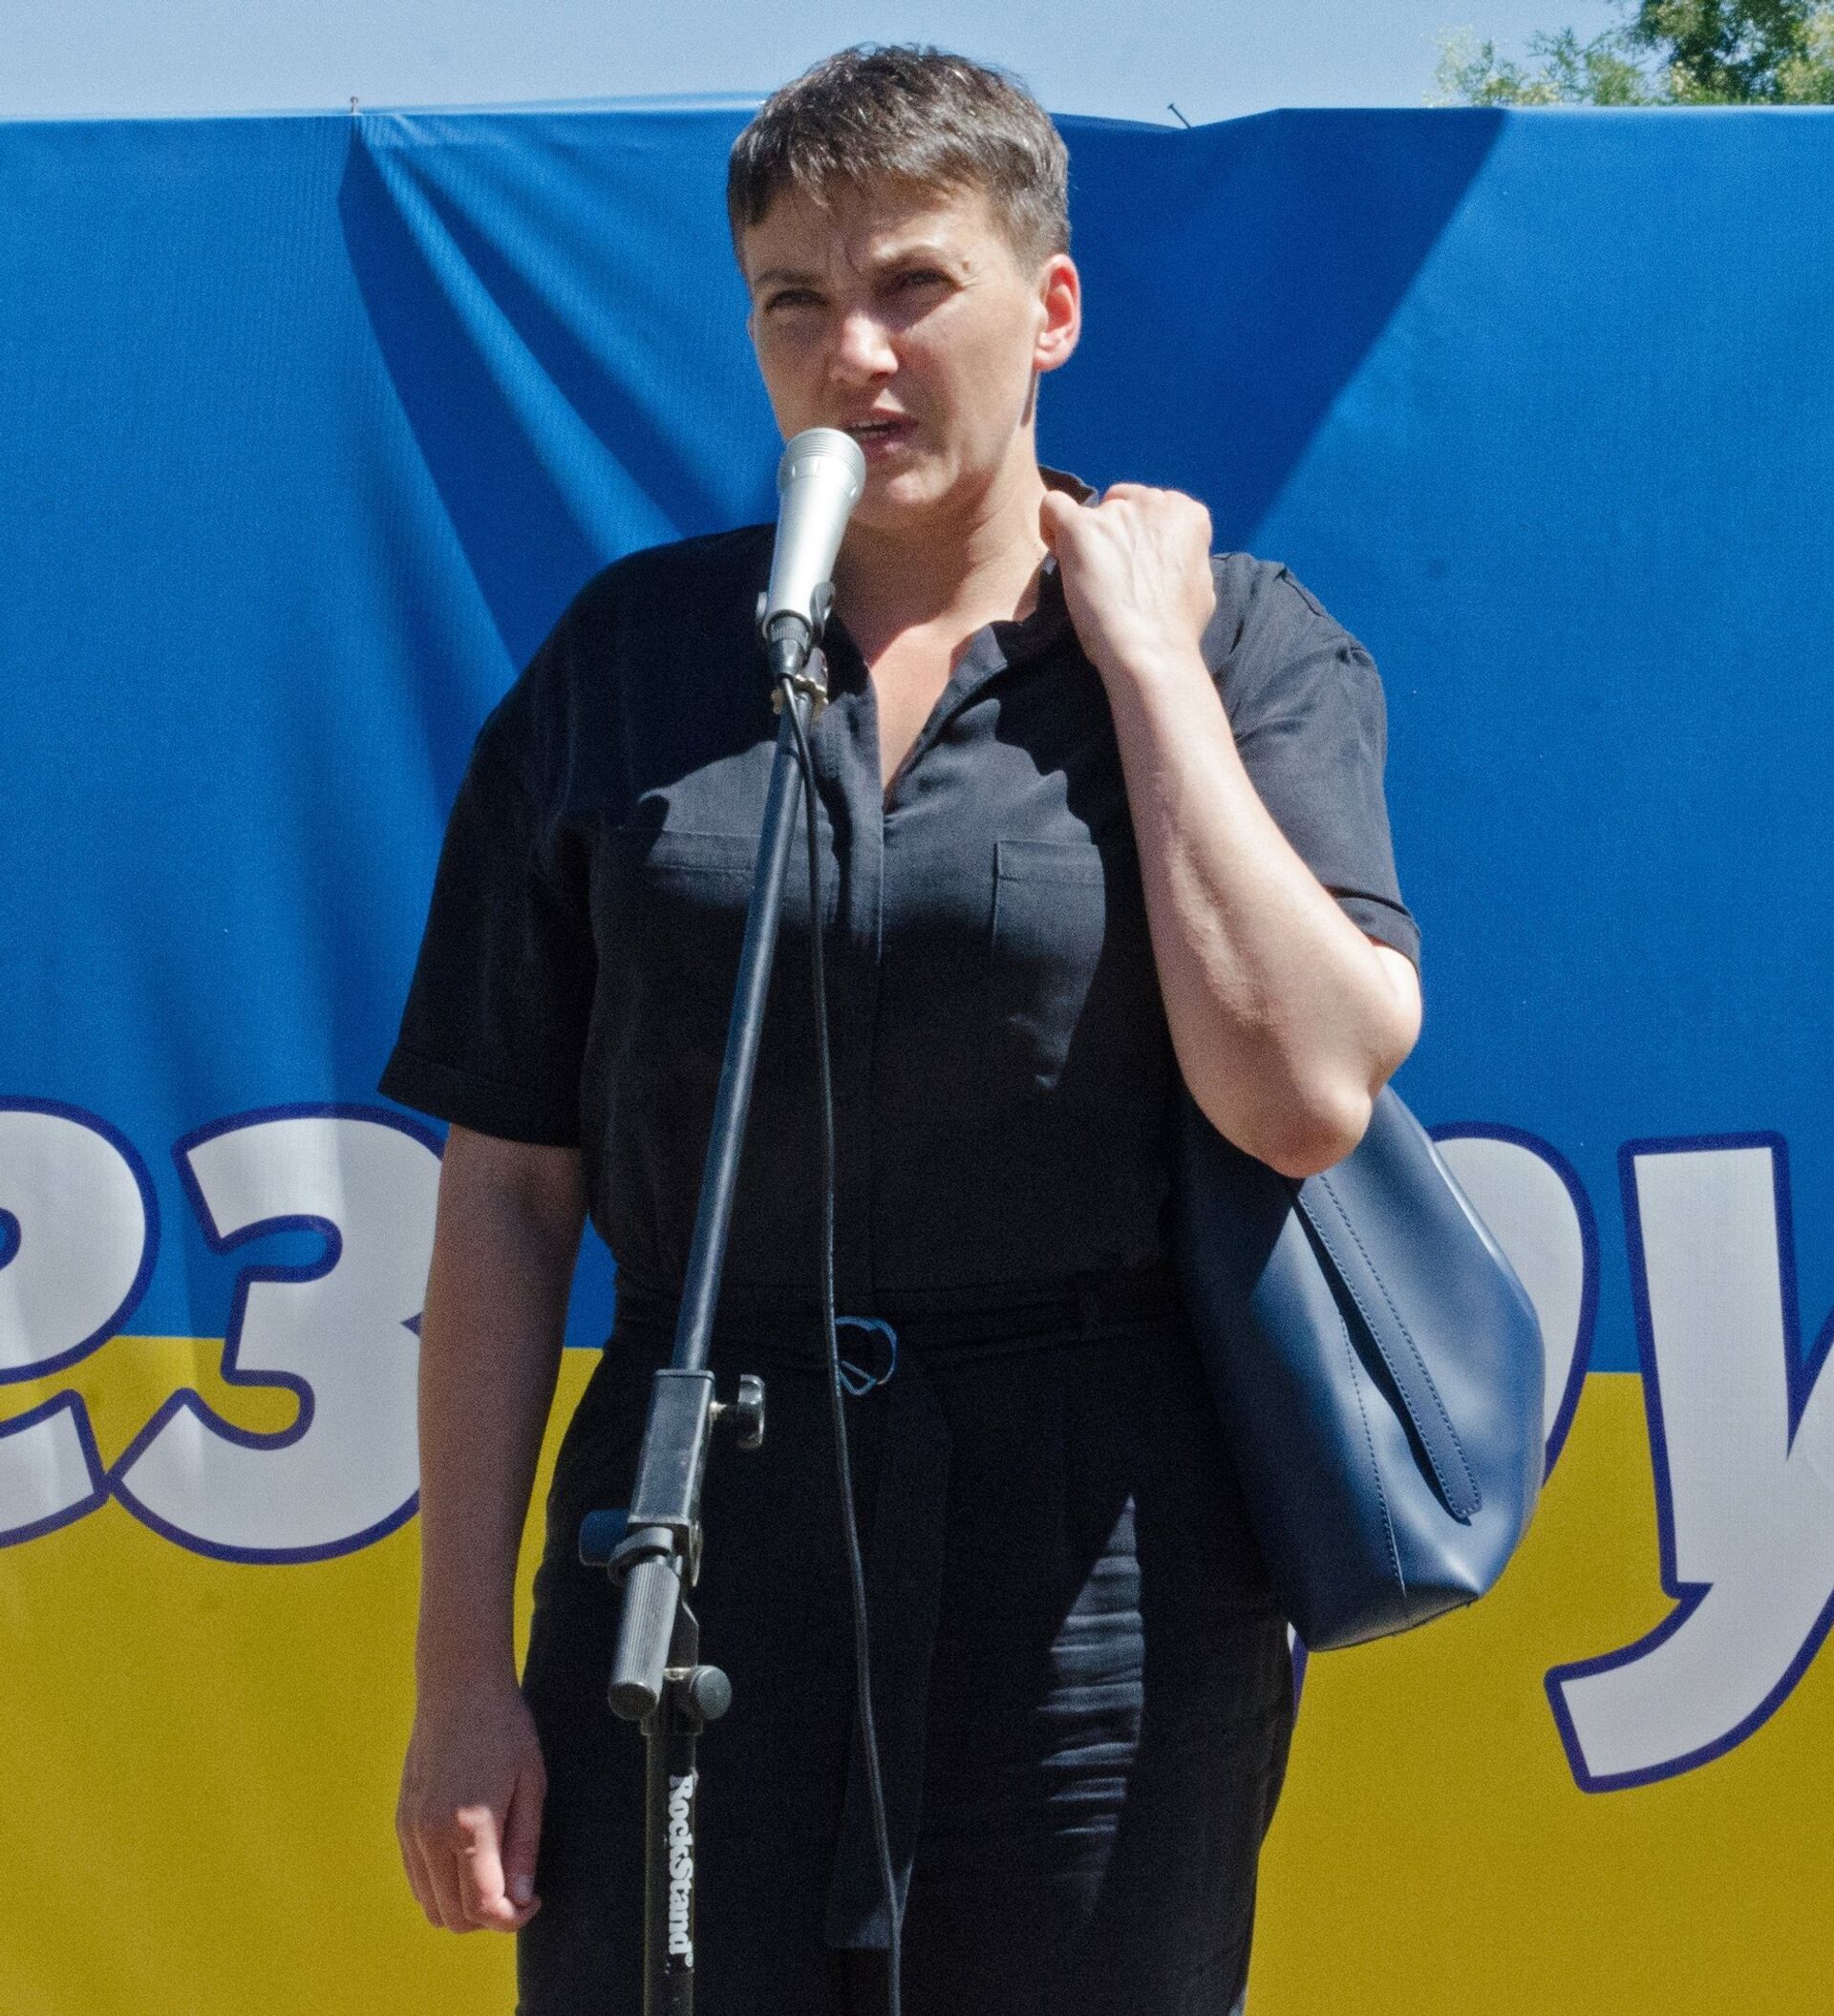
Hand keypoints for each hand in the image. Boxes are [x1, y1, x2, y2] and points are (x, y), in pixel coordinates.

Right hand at [397, 1675, 546, 1932]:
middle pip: (453, 1916)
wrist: (458, 1686)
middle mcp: (429, 1835)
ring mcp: (410, 1830)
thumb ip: (525, 1848)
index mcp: (467, 1826)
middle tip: (519, 1890)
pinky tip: (470, 1861)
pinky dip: (442, 1887)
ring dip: (463, 1906)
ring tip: (496, 1874)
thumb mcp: (531, 1784)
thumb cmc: (504, 1729)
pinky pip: (417, 1879)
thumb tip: (523, 1900)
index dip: (512, 1919)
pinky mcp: (401, 1821)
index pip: (482, 1907)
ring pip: (430, 1905)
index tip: (534, 1901)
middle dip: (489, 1917)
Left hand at [1040, 482, 1215, 684]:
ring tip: (1087, 579)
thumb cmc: (1176, 629)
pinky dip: (1050, 525)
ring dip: (1086, 539)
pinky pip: (1053, 506)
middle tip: (1110, 573)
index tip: (1134, 563)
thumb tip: (1169, 557)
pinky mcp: (1081, 528)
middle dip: (1113, 532)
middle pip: (1121, 503)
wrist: (1151, 650)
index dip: (1139, 535)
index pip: (1154, 507)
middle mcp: (1155, 502)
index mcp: (1188, 514)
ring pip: (1089, 512)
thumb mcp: (1201, 583)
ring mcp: (1116, 512)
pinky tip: (1058, 552)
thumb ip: (1183, 556)